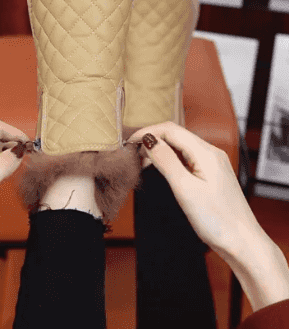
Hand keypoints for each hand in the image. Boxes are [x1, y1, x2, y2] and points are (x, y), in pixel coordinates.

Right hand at [128, 121, 268, 259]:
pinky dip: (169, 158)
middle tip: (131, 153)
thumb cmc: (218, 220)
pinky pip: (186, 156)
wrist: (242, 242)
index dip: (147, 132)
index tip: (129, 143)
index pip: (170, 129)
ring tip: (141, 161)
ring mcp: (212, 162)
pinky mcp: (211, 172)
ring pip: (180, 145)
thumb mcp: (185, 189)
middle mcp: (210, 152)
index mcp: (206, 153)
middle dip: (151, 138)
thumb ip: (166, 162)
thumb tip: (150, 140)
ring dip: (159, 148)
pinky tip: (159, 168)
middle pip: (175, 134)